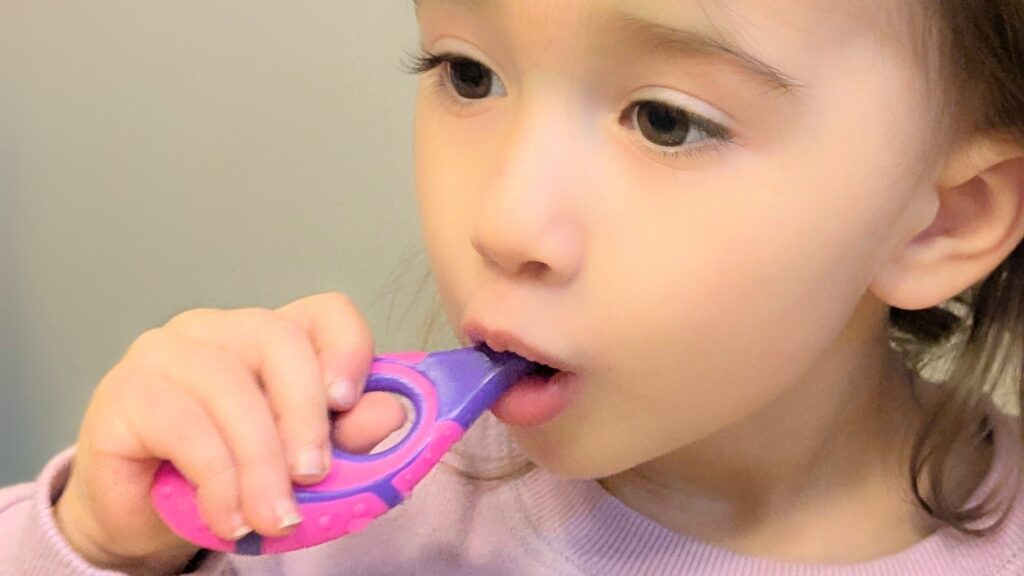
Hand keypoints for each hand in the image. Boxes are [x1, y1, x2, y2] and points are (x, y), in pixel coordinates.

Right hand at [53, 293, 405, 574]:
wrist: (141, 520)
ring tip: (276, 517)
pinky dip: (218, 479)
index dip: (347, 348)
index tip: (349, 402)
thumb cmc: (225, 479)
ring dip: (261, 462)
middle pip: (277, 339)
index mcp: (268, 337)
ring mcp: (165, 353)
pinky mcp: (125, 392)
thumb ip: (346, 436)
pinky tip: (230, 518)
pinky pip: (183, 426)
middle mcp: (217, 330)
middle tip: (315, 476)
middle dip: (305, 414)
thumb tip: (392, 413)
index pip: (323, 312)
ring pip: (230, 386)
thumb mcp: (296, 463)